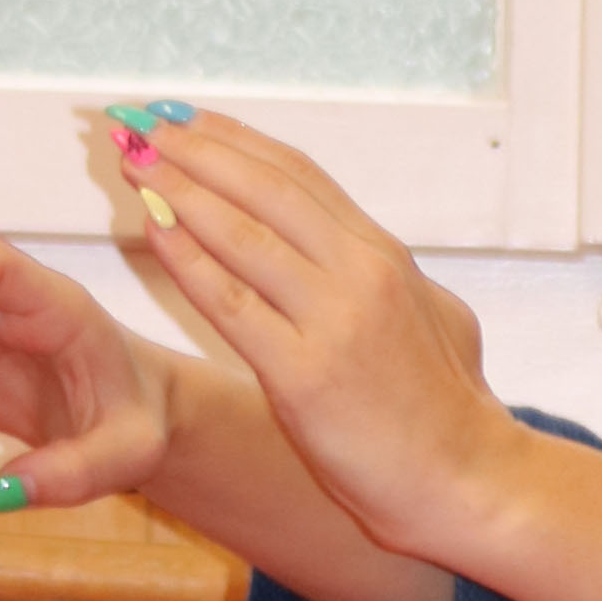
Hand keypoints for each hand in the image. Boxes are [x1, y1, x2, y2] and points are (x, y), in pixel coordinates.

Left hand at [109, 114, 513, 565]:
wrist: (470, 483)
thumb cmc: (451, 415)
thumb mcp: (438, 319)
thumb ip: (394, 280)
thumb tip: (363, 256)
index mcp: (386, 256)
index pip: (300, 175)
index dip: (235, 139)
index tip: (184, 117)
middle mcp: (362, 273)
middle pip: (265, 187)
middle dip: (194, 147)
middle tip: (138, 122)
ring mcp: (334, 322)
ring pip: (241, 234)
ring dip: (178, 188)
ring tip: (131, 159)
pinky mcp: (304, 376)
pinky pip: (229, 303)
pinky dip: (185, 258)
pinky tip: (151, 227)